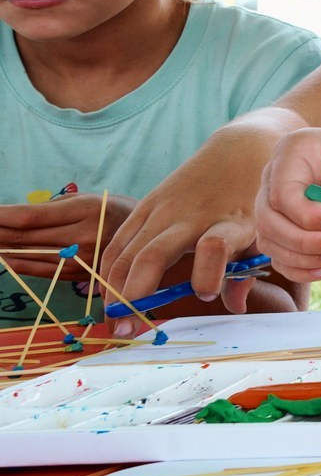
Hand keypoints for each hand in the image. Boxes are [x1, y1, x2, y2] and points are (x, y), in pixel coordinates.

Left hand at [0, 192, 130, 282]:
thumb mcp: (87, 199)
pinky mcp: (81, 275)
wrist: (151, 238)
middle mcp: (84, 236)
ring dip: (2, 249)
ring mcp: (83, 259)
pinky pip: (41, 271)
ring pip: (29, 255)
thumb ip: (51, 209)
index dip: (2, 216)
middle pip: (26, 237)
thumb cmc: (112, 212)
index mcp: (86, 210)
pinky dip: (18, 264)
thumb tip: (12, 217)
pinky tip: (4, 258)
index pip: (32, 217)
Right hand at [98, 128, 277, 329]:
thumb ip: (246, 272)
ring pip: (129, 250)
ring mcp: (164, 209)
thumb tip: (235, 308)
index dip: (209, 272)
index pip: (216, 246)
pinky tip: (106, 294)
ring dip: (114, 288)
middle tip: (127, 330)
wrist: (241, 149)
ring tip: (113, 321)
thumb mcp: (260, 232)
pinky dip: (108, 269)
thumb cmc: (253, 200)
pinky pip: (118, 241)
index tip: (207, 293)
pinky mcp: (146, 204)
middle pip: (155, 253)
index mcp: (230, 223)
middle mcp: (193, 216)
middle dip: (136, 293)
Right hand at [255, 122, 320, 281]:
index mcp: (298, 149)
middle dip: (307, 242)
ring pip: (271, 241)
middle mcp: (280, 174)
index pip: (284, 192)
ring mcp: (280, 202)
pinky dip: (302, 268)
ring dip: (305, 258)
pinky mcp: (288, 225)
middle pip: (270, 220)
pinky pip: (281, 255)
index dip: (310, 216)